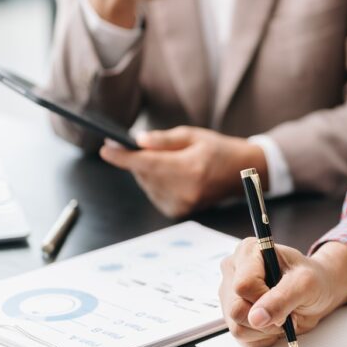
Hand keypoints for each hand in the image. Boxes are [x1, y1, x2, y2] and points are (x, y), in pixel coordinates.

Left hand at [99, 126, 262, 217]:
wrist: (241, 171)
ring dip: (145, 171)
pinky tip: (167, 173)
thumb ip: (163, 140)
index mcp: (190, 168)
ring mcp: (183, 204)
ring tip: (162, 158)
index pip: (148, 163)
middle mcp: (186, 190)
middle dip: (135, 159)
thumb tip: (138, 142)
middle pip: (144, 174)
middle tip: (130, 145)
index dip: (123, 157)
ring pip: (147, 185)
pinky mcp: (180, 211)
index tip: (106, 149)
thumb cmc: (217, 149)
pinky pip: (154, 194)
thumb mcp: (192, 135)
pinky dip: (154, 182)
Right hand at [219, 240, 346, 346]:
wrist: (317, 293)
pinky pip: (241, 338)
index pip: (243, 286)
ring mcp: (230, 296)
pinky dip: (262, 337)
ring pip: (237, 328)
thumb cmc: (312, 280)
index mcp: (248, 252)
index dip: (264, 300)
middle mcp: (234, 272)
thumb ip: (282, 298)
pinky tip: (273, 323)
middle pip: (236, 309)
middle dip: (267, 319)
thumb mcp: (305, 283)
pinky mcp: (232, 317)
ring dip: (266, 330)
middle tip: (286, 313)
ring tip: (281, 316)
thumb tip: (257, 317)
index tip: (285, 302)